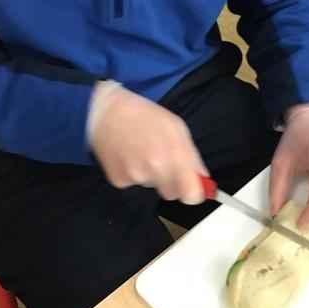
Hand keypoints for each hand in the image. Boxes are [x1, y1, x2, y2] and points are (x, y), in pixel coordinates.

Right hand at [87, 81, 206, 203]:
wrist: (106, 111)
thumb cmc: (145, 115)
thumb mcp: (176, 127)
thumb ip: (191, 156)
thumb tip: (202, 180)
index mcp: (174, 156)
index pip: (191, 196)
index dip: (192, 192)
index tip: (190, 186)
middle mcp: (155, 171)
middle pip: (171, 194)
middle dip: (171, 181)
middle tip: (162, 160)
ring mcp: (135, 178)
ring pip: (151, 186)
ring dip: (150, 175)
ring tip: (141, 151)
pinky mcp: (118, 181)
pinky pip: (133, 184)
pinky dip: (132, 173)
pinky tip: (127, 155)